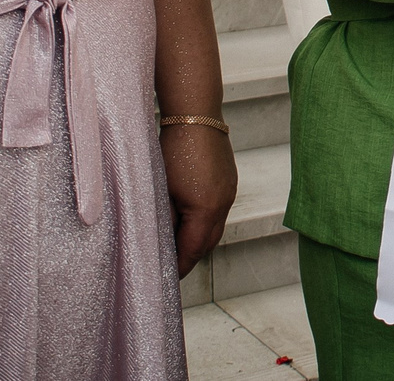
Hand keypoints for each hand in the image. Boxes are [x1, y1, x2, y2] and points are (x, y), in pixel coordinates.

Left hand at [159, 125, 235, 277]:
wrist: (195, 116)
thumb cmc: (175, 150)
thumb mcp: (164, 191)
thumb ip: (166, 221)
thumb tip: (163, 241)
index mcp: (206, 210)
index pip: (192, 250)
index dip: (179, 267)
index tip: (166, 277)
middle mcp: (223, 204)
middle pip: (208, 244)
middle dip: (190, 256)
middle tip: (170, 264)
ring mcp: (229, 192)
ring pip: (215, 228)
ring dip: (198, 239)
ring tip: (177, 242)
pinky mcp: (229, 182)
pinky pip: (219, 212)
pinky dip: (205, 222)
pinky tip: (189, 218)